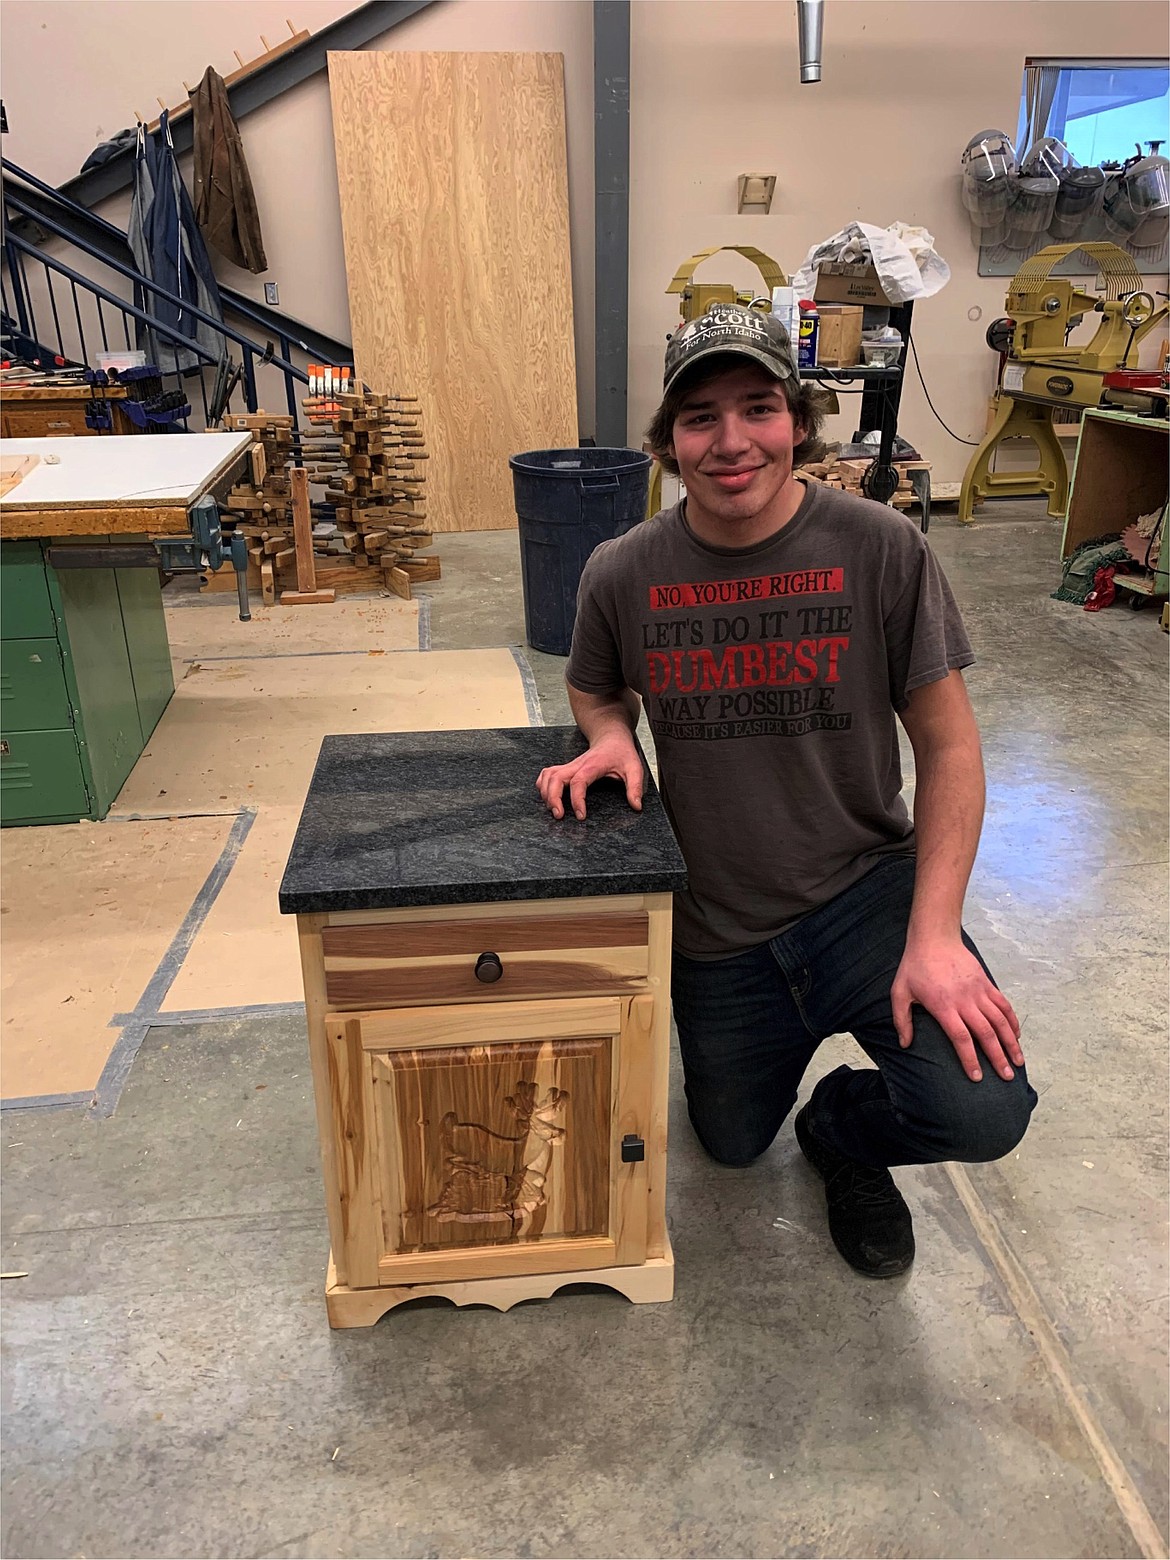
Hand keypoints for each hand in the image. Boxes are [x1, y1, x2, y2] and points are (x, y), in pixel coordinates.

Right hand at [535, 735, 642, 820]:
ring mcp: (570, 766)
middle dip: (553, 798)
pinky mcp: (566, 768)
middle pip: (555, 779)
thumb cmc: (621, 751)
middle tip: (559, 816)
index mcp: (593, 765)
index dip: (577, 800)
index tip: (581, 815)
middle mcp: (577, 765)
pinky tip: (547, 796)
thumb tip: (636, 805)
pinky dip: (543, 785)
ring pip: (548, 776)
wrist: (611, 736)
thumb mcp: (634, 767)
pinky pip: (548, 774)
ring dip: (546, 793)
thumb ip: (635, 787)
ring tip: (553, 809)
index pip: (579, 782)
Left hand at [891, 938, 1022, 1082]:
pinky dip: (1012, 1021)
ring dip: (1011, 1043)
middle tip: (1006, 1077)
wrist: (934, 938)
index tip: (977, 1077)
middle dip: (998, 1057)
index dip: (970, 1059)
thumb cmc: (915, 966)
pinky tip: (1016, 1036)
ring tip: (1018, 1062)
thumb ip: (902, 1020)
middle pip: (986, 1034)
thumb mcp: (899, 992)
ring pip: (1000, 1021)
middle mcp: (965, 1001)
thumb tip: (905, 1045)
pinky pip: (1003, 1005)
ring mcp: (979, 991)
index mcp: (944, 1006)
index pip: (961, 1038)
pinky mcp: (986, 983)